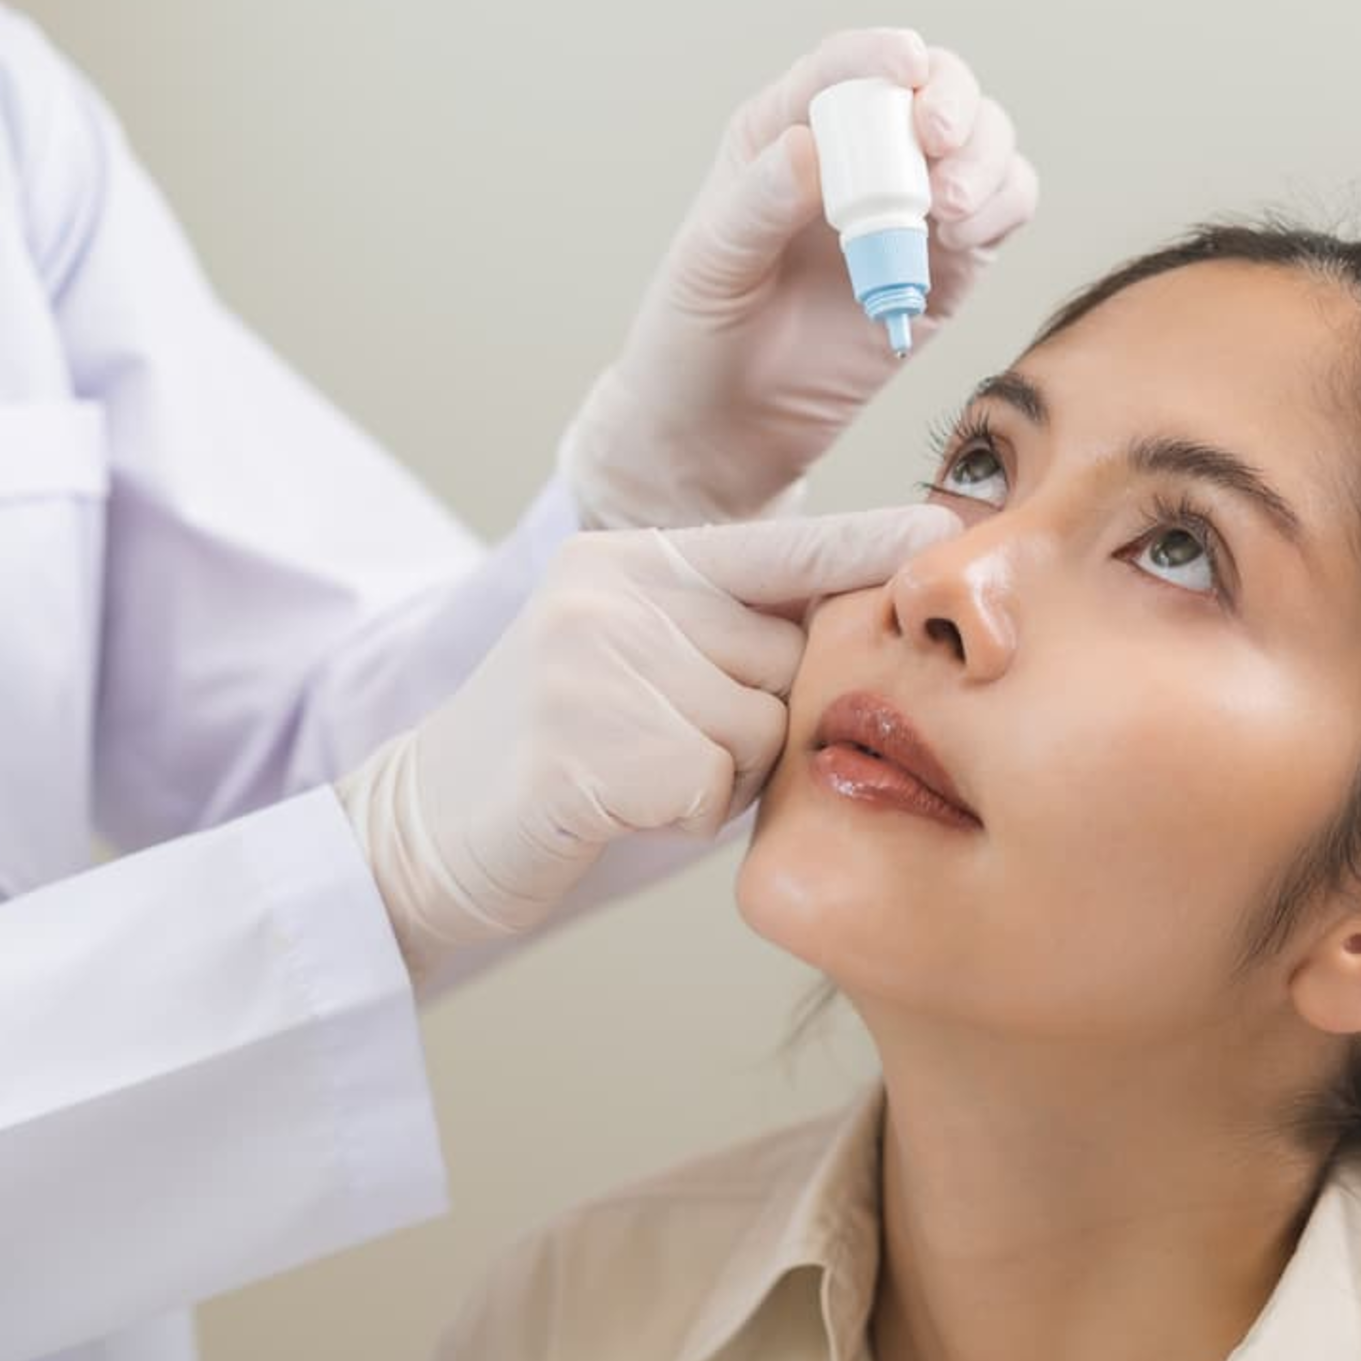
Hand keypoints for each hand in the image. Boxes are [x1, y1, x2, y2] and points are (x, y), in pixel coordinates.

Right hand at [336, 503, 963, 982]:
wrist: (420, 830)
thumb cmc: (550, 752)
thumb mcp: (622, 651)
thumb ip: (717, 625)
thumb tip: (848, 620)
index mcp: (627, 559)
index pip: (775, 544)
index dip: (862, 544)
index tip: (940, 530)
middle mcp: (612, 593)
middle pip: (785, 662)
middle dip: (754, 721)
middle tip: (660, 741)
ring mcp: (595, 662)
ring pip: (759, 732)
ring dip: (717, 776)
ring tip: (632, 771)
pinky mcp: (590, 746)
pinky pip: (715, 790)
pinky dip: (683, 817)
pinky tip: (617, 805)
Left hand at [557, 27, 1037, 529]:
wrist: (724, 429)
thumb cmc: (698, 335)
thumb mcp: (710, 263)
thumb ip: (758, 204)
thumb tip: (810, 150)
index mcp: (786, 133)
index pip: (847, 68)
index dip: (885, 55)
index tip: (909, 69)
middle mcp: (859, 159)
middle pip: (935, 91)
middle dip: (952, 104)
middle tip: (940, 145)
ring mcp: (910, 210)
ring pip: (983, 144)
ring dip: (983, 159)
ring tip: (950, 210)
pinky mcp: (949, 266)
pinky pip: (1001, 211)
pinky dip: (1001, 207)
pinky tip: (963, 236)